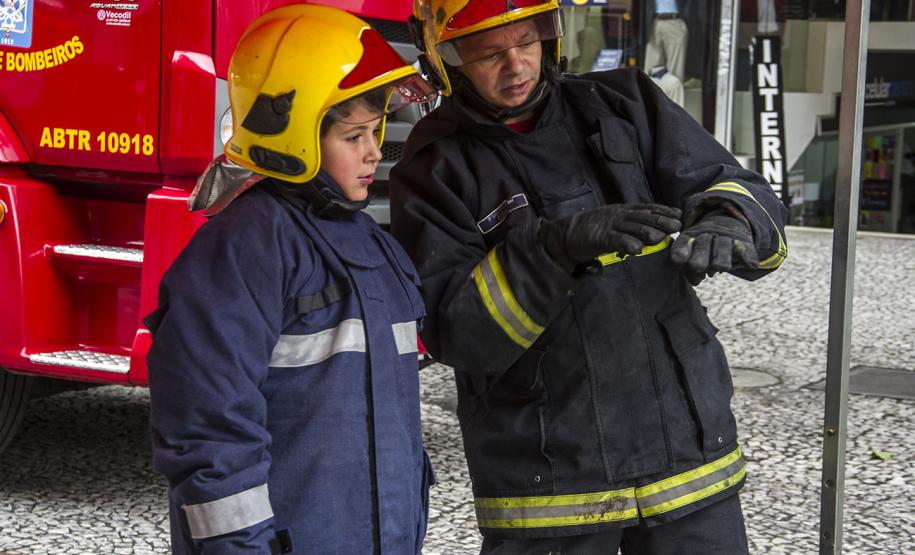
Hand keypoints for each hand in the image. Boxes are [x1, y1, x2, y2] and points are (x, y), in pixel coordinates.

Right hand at [539, 203, 681, 270]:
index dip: (663, 211)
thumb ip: (632, 226)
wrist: (567, 234)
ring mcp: (608, 225)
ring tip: (661, 237)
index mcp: (623, 210)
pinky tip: (637, 249)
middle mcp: (618, 215)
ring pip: (631, 227)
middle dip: (661, 220)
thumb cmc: (594, 231)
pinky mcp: (599, 237)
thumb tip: (654, 232)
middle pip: (643, 216)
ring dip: (647, 232)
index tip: (679, 215)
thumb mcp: (616, 224)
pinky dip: (626, 243)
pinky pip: (615, 240)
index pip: (647, 208)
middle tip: (677, 226)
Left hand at [670, 208, 757, 283]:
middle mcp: (707, 234)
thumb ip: (690, 270)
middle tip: (697, 266)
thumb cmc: (702, 247)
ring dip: (720, 259)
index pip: (683, 243)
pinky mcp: (743, 241)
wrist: (725, 223)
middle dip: (700, 256)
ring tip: (721, 267)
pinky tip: (751, 264)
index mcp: (690, 237)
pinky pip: (746, 249)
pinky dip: (749, 256)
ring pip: (723, 247)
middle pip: (703, 246)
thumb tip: (695, 281)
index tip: (679, 260)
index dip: (682, 251)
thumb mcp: (691, 254)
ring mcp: (725, 237)